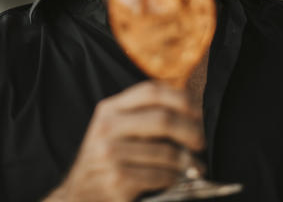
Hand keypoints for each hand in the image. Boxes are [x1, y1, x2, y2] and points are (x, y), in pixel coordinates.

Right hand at [45, 81, 204, 201]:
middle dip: (192, 131)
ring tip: (196, 166)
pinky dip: (176, 179)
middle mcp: (107, 127)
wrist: (79, 195)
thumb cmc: (106, 161)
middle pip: (163, 119)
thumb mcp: (115, 130)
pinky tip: (179, 180)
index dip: (182, 98)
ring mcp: (110, 154)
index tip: (201, 112)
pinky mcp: (117, 180)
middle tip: (202, 142)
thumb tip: (192, 111)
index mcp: (109, 109)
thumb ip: (142, 115)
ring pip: (166, 152)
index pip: (152, 91)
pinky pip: (160, 176)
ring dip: (188, 162)